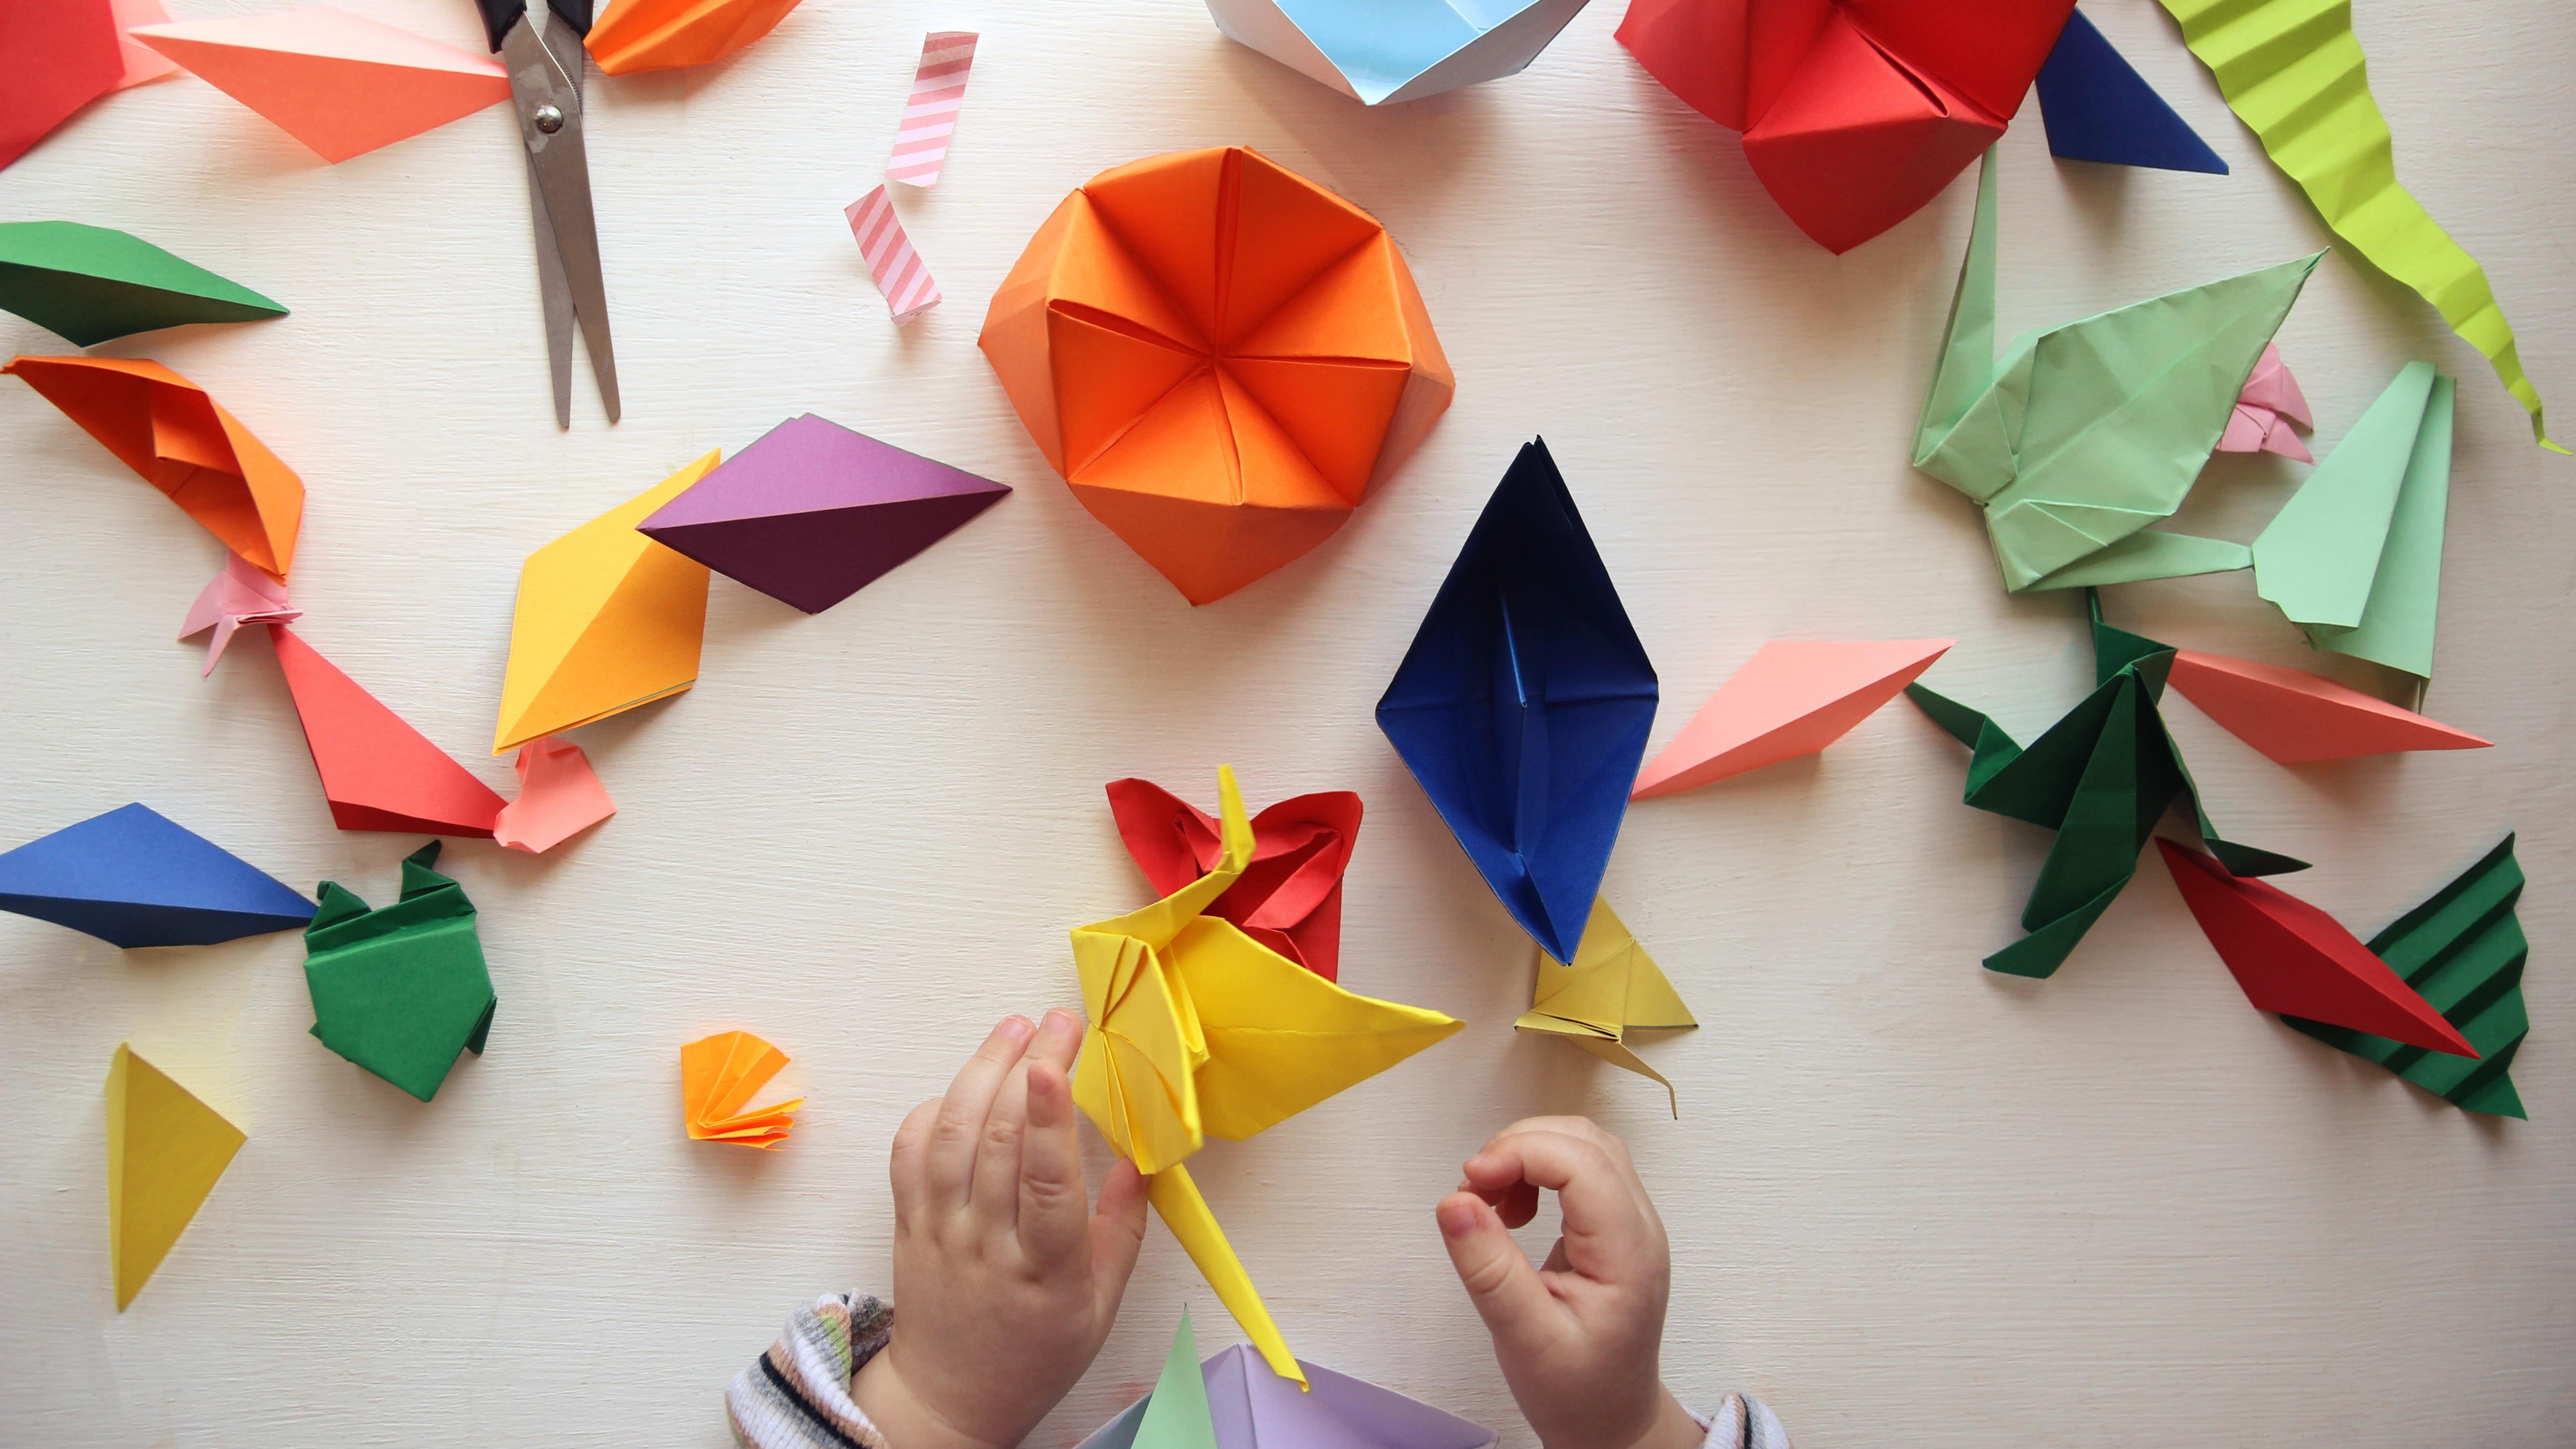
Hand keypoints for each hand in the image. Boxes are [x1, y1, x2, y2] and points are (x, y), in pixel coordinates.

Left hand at [856, 1012, 1147, 1448]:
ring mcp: (940, 1231)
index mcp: (1044, 1271)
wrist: (950, 1399)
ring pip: (950, 1135)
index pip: (1045, 1183)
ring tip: (1015, 1029)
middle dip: (1027, 1067)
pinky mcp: (908, 1225)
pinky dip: (933, 1108)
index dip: (1049, 1119)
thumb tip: (1136, 1161)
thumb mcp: (1100, 1307)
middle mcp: (986, 1244)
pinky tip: (966, 1083)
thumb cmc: (1034, 1353)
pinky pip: (909, 1154)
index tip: (1054, 1065)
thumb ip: (1121, 1231)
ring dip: (981, 1071)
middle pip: (999, 1141)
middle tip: (1059, 1022)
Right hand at [1435, 1117, 1702, 1448]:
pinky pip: (1579, 1169)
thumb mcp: (1524, 1340)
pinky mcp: (1612, 1227)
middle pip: (1585, 1142)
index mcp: (1629, 1255)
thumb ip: (1490, 1271)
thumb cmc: (1577, 1390)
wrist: (1610, 1421)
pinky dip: (1536, 1171)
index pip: (1583, 1164)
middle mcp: (1640, 1228)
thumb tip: (1454, 1203)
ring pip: (1583, 1147)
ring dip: (1527, 1155)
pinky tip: (1511, 1209)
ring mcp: (1631, 1224)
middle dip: (1520, 1147)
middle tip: (1472, 1189)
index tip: (1469, 1180)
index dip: (1521, 1153)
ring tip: (1488, 1200)